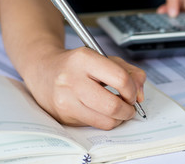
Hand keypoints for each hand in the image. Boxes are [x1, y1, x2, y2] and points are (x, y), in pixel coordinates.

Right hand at [25, 47, 145, 129]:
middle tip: (129, 106)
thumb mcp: (105, 58)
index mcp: (84, 59)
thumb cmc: (78, 65)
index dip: (132, 90)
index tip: (133, 93)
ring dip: (119, 118)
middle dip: (129, 110)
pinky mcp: (63, 115)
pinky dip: (104, 121)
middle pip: (113, 105)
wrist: (43, 71)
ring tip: (118, 110)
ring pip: (105, 121)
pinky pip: (94, 125)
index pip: (120, 79)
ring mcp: (65, 100)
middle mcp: (72, 79)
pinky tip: (102, 111)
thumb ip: (130, 72)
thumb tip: (140, 95)